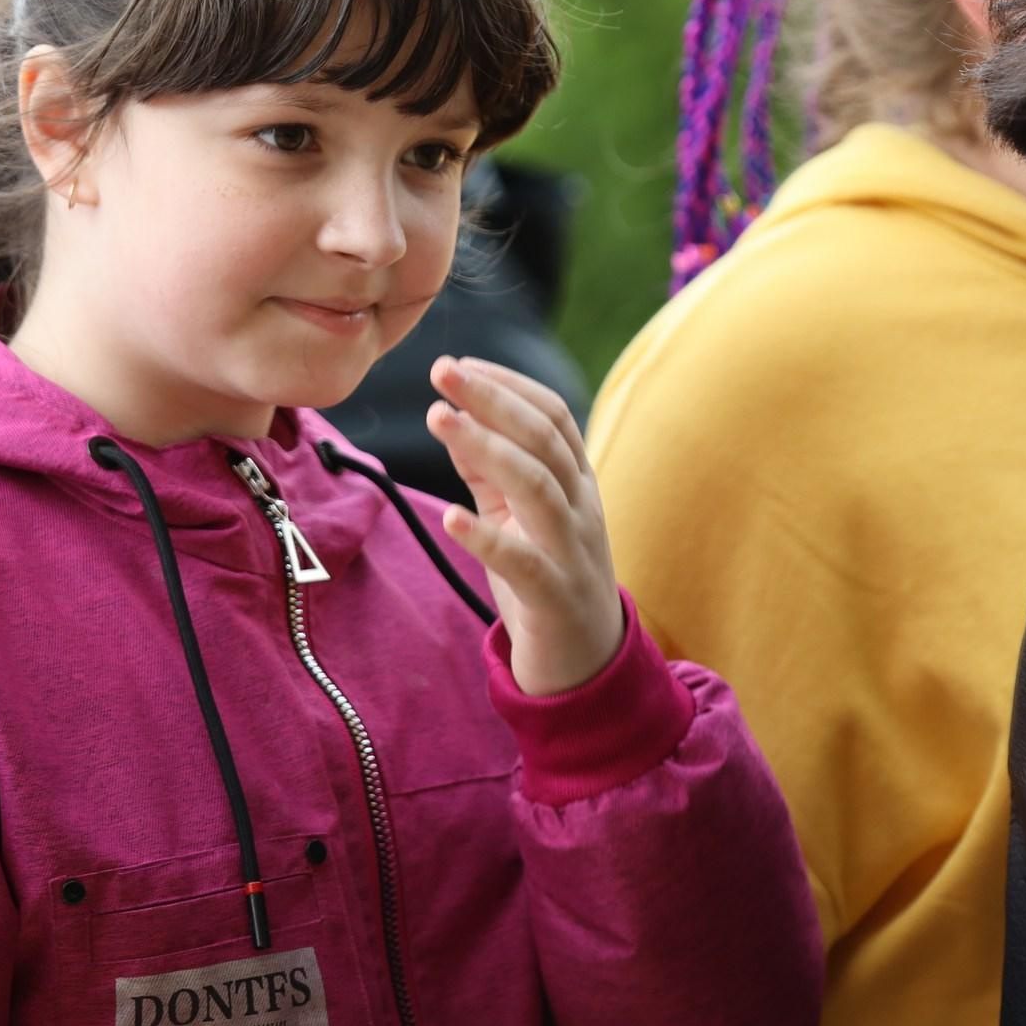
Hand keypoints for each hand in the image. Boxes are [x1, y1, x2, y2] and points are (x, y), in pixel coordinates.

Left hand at [427, 356, 624, 695]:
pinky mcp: (554, 597)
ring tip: (438, 418)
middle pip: (544, 438)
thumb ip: (489, 469)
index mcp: (577, 481)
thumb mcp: (517, 514)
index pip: (553, 415)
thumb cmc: (545, 576)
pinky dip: (486, 537)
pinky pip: (523, 562)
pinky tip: (450, 517)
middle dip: (492, 398)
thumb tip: (452, 415)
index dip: (507, 384)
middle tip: (441, 370)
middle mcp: (582, 506)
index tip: (461, 362)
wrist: (587, 664)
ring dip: (485, 446)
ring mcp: (572, 551)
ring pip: (537, 486)